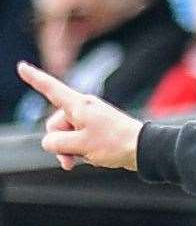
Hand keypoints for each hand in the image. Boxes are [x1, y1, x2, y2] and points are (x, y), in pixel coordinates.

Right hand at [17, 61, 141, 170]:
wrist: (144, 149)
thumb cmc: (115, 143)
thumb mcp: (79, 145)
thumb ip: (56, 143)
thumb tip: (51, 143)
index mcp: (79, 105)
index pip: (51, 89)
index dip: (34, 78)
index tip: (22, 66)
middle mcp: (83, 108)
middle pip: (55, 125)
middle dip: (59, 143)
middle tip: (70, 159)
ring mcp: (91, 119)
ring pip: (66, 135)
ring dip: (70, 150)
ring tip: (86, 158)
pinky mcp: (98, 130)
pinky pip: (79, 140)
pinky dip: (81, 150)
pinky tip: (94, 157)